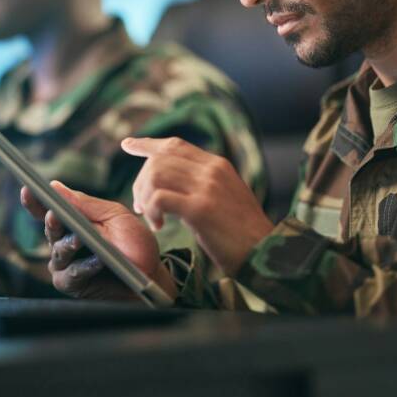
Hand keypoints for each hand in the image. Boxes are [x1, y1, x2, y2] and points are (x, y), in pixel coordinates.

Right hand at [20, 182, 176, 300]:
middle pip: (51, 229)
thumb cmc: (133, 243)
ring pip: (58, 252)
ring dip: (69, 245)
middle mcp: (65, 243)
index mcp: (73, 222)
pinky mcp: (73, 285)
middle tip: (55, 214)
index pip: (48, 210)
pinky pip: (72, 275)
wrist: (152, 275)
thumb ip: (86, 204)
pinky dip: (84, 267)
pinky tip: (97, 261)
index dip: (35, 201)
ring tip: (80, 239)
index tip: (27, 189)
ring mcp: (67, 265)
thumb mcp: (115, 217)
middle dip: (52, 222)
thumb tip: (54, 186)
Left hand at [123, 136, 273, 274]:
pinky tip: (158, 226)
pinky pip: (160, 198)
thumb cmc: (243, 234)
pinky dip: (152, 211)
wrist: (268, 252)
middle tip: (141, 205)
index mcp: (218, 165)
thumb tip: (172, 185)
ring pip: (156, 174)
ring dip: (144, 196)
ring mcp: (207, 187)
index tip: (128, 144)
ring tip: (150, 217)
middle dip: (141, 181)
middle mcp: (212, 170)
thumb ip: (203, 185)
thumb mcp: (225, 198)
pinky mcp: (201, 208)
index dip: (148, 144)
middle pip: (159, 159)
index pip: (175, 145)